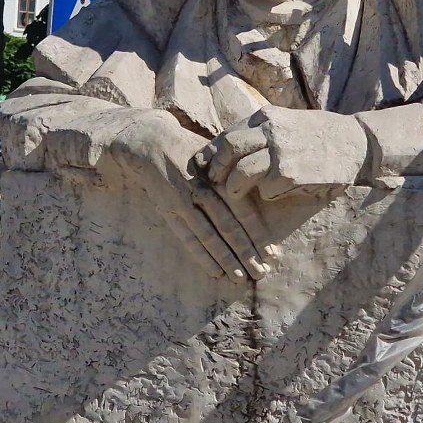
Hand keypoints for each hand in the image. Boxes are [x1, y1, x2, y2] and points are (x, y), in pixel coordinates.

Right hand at [106, 110, 268, 280]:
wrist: (151, 144)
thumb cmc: (193, 151)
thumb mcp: (217, 156)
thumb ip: (236, 175)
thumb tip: (267, 191)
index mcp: (218, 176)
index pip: (242, 210)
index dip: (257, 233)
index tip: (271, 253)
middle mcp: (202, 190)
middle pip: (228, 227)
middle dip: (245, 253)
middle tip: (261, 273)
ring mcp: (183, 203)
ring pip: (208, 236)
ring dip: (225, 259)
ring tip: (241, 278)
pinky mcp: (168, 212)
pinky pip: (187, 238)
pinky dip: (201, 256)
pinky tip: (215, 271)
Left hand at [195, 107, 368, 205]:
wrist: (355, 143)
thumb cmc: (318, 135)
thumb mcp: (287, 123)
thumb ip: (260, 133)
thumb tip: (223, 150)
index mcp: (267, 117)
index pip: (228, 134)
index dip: (211, 153)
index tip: (203, 165)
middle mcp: (271, 131)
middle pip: (228, 149)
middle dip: (216, 168)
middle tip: (215, 180)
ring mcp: (281, 152)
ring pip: (241, 172)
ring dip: (234, 187)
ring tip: (235, 193)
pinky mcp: (291, 174)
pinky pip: (266, 190)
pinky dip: (268, 194)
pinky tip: (279, 191)